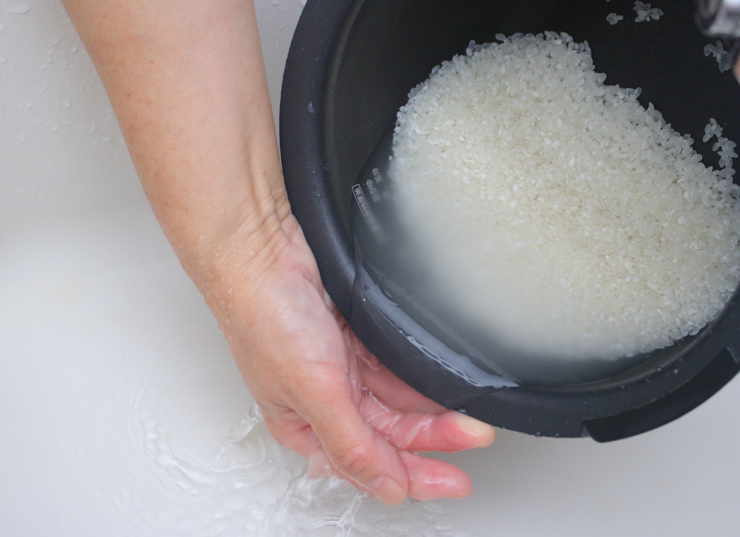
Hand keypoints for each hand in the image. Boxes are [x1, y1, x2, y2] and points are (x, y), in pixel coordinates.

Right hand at [207, 214, 495, 503]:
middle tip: (475, 436)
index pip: (368, 464)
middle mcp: (328, 400)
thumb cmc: (265, 318)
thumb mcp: (312, 394)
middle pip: (391, 432)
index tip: (453, 482)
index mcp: (306, 425)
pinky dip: (422, 373)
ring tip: (470, 411)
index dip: (412, 476)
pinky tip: (445, 379)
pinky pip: (399, 363)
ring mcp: (344, 366)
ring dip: (435, 407)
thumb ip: (350, 444)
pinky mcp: (357, 336)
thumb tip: (384, 488)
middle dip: (434, 437)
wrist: (263, 252)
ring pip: (400, 399)